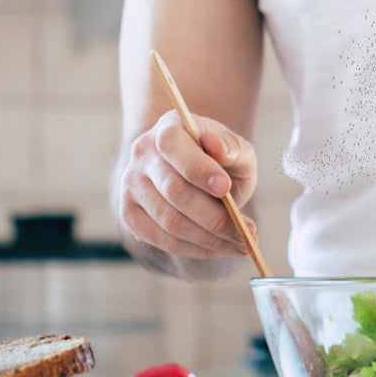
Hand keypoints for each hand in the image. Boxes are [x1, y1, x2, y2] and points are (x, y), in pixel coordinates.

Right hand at [118, 110, 257, 258]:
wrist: (200, 170)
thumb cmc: (222, 158)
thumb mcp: (237, 148)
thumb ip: (232, 147)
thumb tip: (215, 146)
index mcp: (167, 127)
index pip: (172, 146)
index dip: (198, 169)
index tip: (225, 188)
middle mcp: (142, 154)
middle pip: (174, 191)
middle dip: (214, 216)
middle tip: (245, 231)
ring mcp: (131, 185)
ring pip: (169, 221)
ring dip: (209, 238)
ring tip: (240, 243)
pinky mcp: (130, 214)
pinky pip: (162, 240)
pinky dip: (194, 249)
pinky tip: (219, 248)